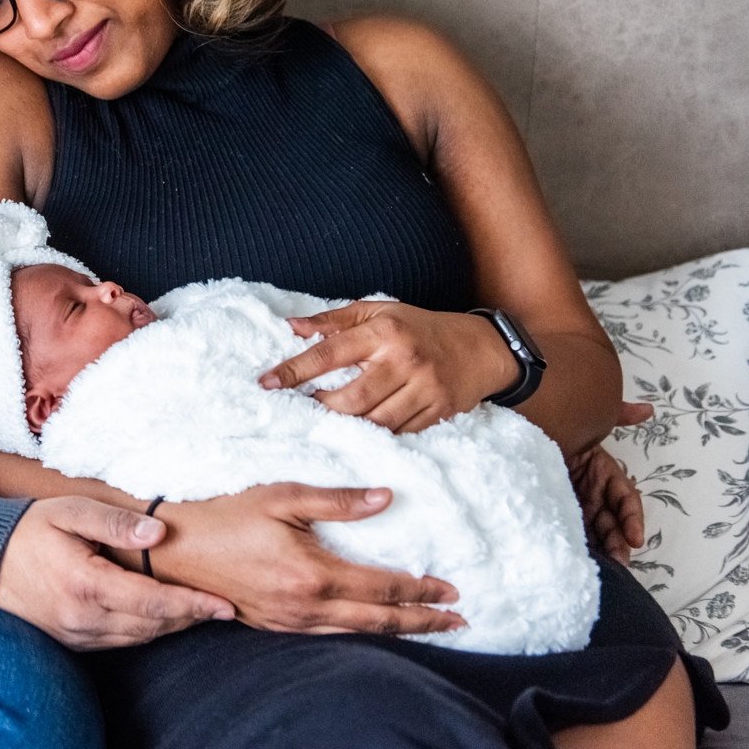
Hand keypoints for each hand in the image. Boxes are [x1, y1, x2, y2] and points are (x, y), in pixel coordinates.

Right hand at [0, 495, 233, 649]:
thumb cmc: (29, 529)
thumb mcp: (71, 511)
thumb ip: (115, 522)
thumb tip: (158, 535)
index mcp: (86, 585)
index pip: (153, 602)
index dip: (193, 605)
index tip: (224, 604)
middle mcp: (82, 619)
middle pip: (152, 626)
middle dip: (190, 617)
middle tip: (222, 606)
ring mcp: (75, 636)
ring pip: (139, 638)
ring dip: (171, 626)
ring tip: (199, 610)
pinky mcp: (71, 643)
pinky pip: (119, 642)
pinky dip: (146, 631)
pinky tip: (160, 616)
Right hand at [153, 483, 463, 634]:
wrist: (176, 548)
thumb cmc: (226, 515)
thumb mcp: (282, 496)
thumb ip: (337, 500)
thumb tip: (385, 497)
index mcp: (314, 574)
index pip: (384, 587)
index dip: (422, 590)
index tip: (453, 589)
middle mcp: (307, 607)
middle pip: (380, 621)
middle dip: (424, 622)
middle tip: (458, 621)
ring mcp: (290, 623)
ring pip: (358, 635)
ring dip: (398, 633)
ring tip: (428, 628)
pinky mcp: (275, 627)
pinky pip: (330, 637)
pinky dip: (362, 635)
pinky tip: (372, 628)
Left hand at [261, 301, 512, 432]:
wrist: (480, 348)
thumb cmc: (419, 327)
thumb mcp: (379, 311)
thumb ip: (334, 320)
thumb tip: (291, 326)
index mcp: (384, 331)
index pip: (330, 352)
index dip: (295, 369)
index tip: (267, 383)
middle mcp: (404, 361)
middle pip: (351, 398)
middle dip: (322, 408)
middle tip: (305, 408)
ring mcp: (424, 389)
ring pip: (374, 421)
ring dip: (347, 426)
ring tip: (329, 422)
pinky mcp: (438, 412)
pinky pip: (399, 434)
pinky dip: (376, 436)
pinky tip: (361, 433)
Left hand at [565, 403, 651, 563]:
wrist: (521, 426)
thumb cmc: (556, 424)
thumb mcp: (590, 421)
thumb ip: (619, 415)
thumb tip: (647, 409)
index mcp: (604, 474)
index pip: (626, 500)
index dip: (632, 519)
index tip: (635, 538)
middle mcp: (592, 492)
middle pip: (611, 522)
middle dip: (618, 543)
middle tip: (617, 561)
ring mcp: (574, 504)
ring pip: (593, 531)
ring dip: (601, 548)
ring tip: (602, 566)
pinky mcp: (554, 511)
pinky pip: (569, 530)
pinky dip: (577, 544)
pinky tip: (576, 558)